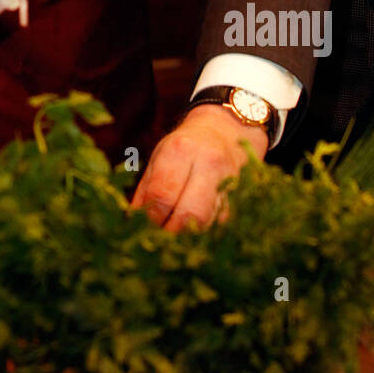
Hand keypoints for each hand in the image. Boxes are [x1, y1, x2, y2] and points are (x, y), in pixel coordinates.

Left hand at [131, 105, 267, 231]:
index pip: (162, 195)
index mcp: (181, 149)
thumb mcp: (159, 158)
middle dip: (171, 232)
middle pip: (189, 214)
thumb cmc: (185, 147)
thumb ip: (146, 191)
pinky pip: (220, 226)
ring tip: (174, 238)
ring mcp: (229, 182)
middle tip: (158, 239)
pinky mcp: (241, 199)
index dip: (151, 218)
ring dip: (187, 237)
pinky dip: (203, 234)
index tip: (143, 228)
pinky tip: (193, 233)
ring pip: (207, 224)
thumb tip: (132, 225)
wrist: (225, 133)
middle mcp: (209, 164)